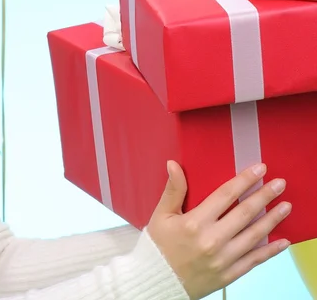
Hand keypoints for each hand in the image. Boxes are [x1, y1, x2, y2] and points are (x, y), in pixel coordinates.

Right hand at [147, 161, 290, 299]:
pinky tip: (283, 241)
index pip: (225, 195)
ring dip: (272, 219)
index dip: (244, 180)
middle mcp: (212, 240)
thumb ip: (173, 190)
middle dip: (264, 196)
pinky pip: (254, 260)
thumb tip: (173, 164)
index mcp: (195, 222)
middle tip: (280, 184)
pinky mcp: (229, 274)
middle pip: (245, 213)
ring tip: (286, 206)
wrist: (159, 280)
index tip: (259, 169)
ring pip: (254, 236)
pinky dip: (270, 251)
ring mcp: (223, 258)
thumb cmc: (159, 245)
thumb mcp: (161, 214)